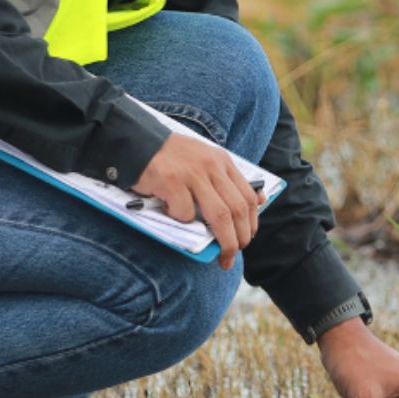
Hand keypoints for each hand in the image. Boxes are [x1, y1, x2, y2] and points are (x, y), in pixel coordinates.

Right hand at [130, 131, 261, 269]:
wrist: (138, 142)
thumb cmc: (172, 158)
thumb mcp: (205, 160)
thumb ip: (227, 180)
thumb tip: (260, 201)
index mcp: (222, 161)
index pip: (248, 196)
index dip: (251, 222)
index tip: (246, 238)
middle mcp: (212, 165)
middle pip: (237, 209)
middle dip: (240, 238)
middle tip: (233, 255)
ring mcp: (192, 173)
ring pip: (219, 216)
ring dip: (223, 241)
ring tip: (220, 255)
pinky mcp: (172, 181)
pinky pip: (185, 213)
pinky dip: (182, 221)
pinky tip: (172, 214)